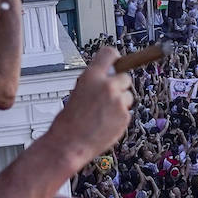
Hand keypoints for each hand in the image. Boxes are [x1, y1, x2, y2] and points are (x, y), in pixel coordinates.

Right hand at [49, 47, 135, 161]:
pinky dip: (119, 117)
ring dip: (120, 102)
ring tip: (103, 113)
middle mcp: (107, 86)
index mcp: (92, 76)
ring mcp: (118, 102)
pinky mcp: (125, 116)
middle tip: (107, 97)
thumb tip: (108, 77)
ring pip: (128, 96)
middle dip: (119, 85)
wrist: (69, 144)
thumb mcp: (78, 91)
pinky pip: (127, 112)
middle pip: (125, 77)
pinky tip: (105, 123)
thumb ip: (95, 82)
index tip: (118, 60)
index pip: (110, 54)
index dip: (114, 58)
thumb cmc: (69, 121)